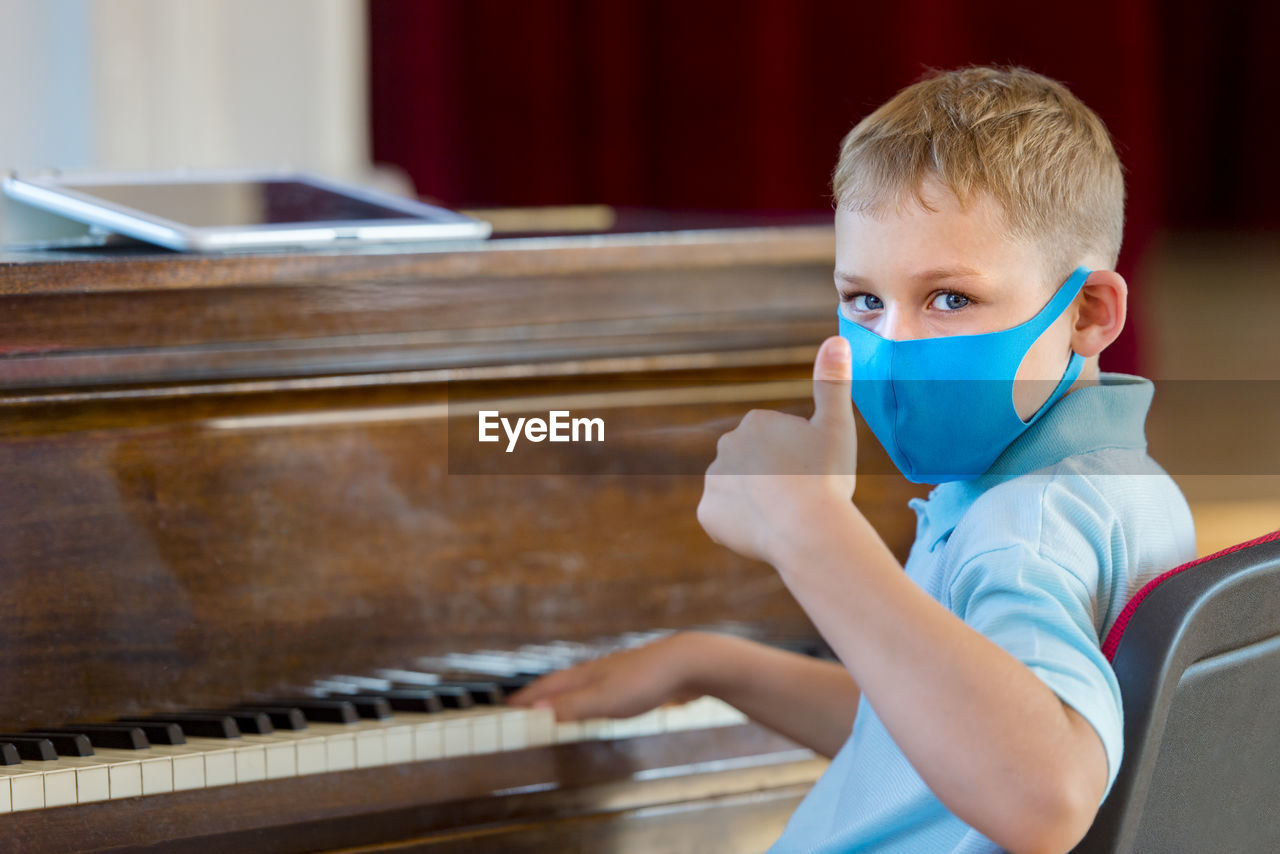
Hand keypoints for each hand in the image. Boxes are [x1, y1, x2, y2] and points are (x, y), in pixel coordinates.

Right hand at [506, 633, 704, 721]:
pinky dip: (590, 699)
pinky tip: (600, 703)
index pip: (547, 687)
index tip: (508, 707)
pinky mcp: (635, 681)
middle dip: (541, 695)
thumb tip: (535, 710)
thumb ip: (571, 706)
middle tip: (524, 707)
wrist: (688, 663)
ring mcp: (616, 674)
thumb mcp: (605, 700)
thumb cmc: (646, 681)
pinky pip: (604, 691)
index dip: (527, 698)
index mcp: (586, 675)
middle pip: (561, 684)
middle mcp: (597, 671)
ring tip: (554, 705)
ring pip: (582, 686)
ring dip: (564, 696)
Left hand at [696, 336, 856, 564]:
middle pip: (755, 466)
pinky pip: (725, 519)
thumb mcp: (837, 426)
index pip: (777, 445)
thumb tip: (836, 339)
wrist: (807, 529)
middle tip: (800, 497)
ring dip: (757, 502)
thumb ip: (832, 383)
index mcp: (756, 423)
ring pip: (740, 492)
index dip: (799, 463)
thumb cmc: (826, 476)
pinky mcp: (707, 513)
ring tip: (785, 517)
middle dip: (773, 479)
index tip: (812, 475)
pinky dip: (741, 527)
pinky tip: (765, 531)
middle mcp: (726, 445)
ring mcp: (713, 480)